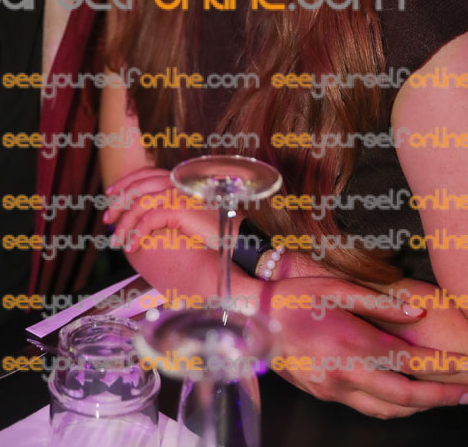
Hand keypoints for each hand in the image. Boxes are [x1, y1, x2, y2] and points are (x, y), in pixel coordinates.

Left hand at [104, 167, 244, 252]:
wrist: (236, 237)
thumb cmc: (213, 230)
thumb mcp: (188, 215)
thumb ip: (169, 209)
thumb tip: (144, 217)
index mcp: (178, 179)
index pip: (145, 173)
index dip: (125, 182)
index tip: (110, 195)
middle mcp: (176, 182)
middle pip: (137, 186)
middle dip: (118, 203)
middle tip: (107, 220)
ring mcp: (177, 193)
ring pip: (139, 204)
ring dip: (124, 223)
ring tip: (116, 241)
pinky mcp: (179, 208)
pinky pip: (149, 219)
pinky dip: (137, 233)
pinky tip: (132, 246)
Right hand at [265, 276, 467, 416]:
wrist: (251, 320)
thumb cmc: (292, 298)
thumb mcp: (336, 288)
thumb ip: (379, 303)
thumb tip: (416, 312)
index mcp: (353, 342)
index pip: (410, 362)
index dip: (443, 367)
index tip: (465, 366)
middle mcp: (347, 372)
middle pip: (406, 396)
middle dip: (441, 397)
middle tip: (466, 393)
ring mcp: (335, 388)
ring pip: (388, 409)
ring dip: (419, 407)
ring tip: (441, 399)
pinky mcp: (325, 394)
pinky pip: (367, 408)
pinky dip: (391, 407)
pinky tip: (400, 399)